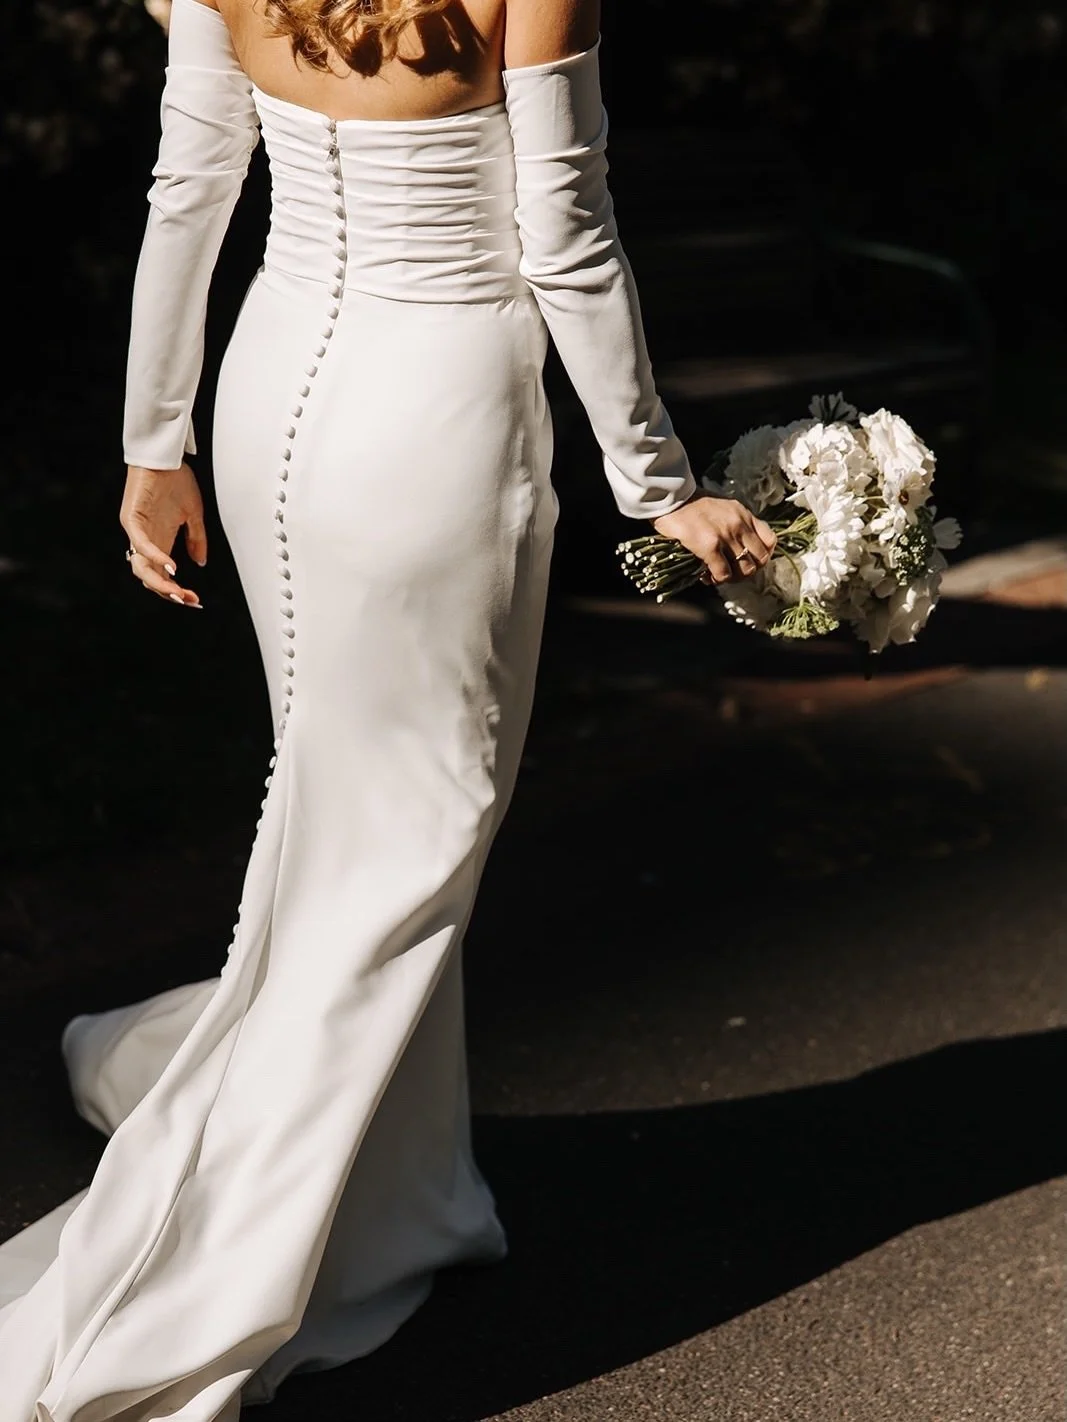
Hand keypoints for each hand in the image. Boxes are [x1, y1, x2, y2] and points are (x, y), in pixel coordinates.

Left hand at [120, 462, 206, 607]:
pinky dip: (157, 558)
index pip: (163, 576)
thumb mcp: (193, 515)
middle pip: (150, 578)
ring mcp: (137, 532)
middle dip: (169, 593)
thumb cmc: (175, 480)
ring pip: (141, 568)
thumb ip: (196, 539)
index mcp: (160, 541)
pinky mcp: (132, 520)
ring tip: (178, 592)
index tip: (195, 601)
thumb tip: (201, 561)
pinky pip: (142, 545)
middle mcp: (146, 540)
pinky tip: (172, 567)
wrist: (164, 457)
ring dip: (160, 583)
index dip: (177, 591)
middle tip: (188, 600)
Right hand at [651, 490, 776, 583]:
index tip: (751, 561)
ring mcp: (725, 536)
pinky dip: (717, 580)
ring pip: (745, 569)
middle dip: (749, 570)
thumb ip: (734, 521)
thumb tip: (737, 544)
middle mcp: (739, 525)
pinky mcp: (709, 547)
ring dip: (734, 578)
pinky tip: (707, 577)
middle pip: (760, 559)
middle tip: (734, 573)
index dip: (764, 556)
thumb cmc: (691, 503)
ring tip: (720, 576)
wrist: (670, 498)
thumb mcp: (722, 506)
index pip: (770, 540)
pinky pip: (723, 573)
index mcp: (744, 514)